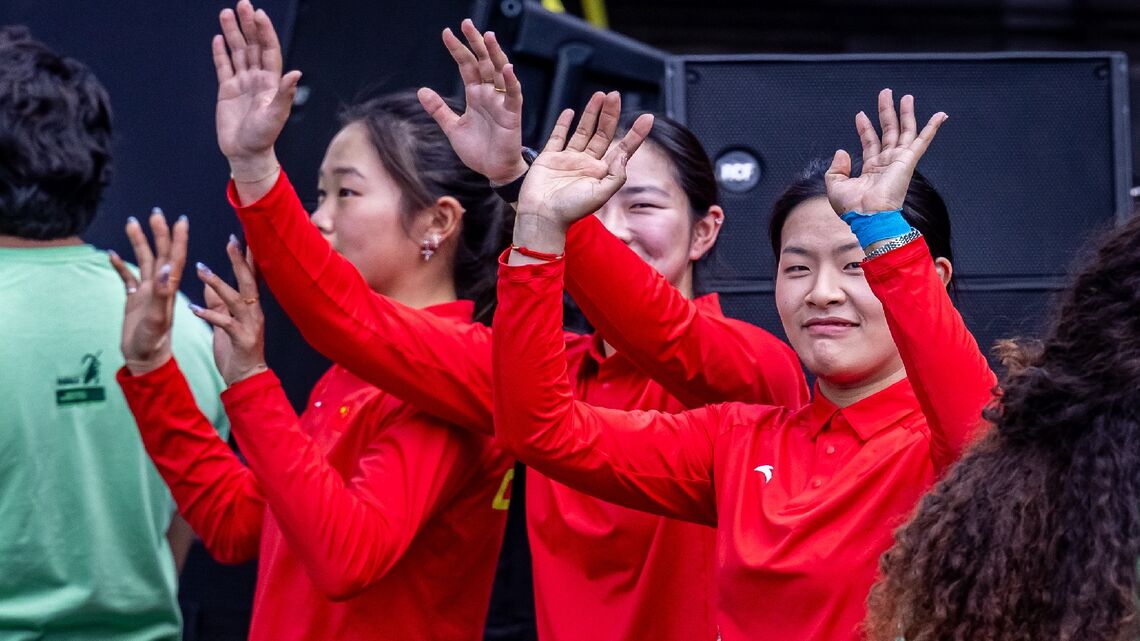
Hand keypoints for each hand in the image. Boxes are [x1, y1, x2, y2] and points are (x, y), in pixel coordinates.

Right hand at [111, 209, 187, 375]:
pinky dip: (121, 266)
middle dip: (159, 233)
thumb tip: (167, 267)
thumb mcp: (158, 317)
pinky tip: (112, 254)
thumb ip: (162, 293)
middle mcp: (160, 287)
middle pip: (160, 254)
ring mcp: (147, 293)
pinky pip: (127, 279)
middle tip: (156, 212)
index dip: (179, 239)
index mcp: (169, 289)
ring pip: (144, 262)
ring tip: (132, 222)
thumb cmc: (154, 342)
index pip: (176, 258)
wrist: (145, 360)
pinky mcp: (134, 301)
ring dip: (140, 243)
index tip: (181, 219)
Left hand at [190, 237, 267, 386]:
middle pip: (248, 281)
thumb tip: (208, 286)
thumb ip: (219, 305)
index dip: (246, 257)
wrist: (247, 379)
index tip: (240, 236)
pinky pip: (224, 323)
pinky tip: (194, 308)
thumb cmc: (237, 351)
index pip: (251, 277)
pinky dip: (209, 314)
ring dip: (219, 283)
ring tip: (202, 269)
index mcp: (251, 307)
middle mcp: (254, 312)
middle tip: (232, 239)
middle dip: (239, 260)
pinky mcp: (242, 340)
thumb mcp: (226, 324)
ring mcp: (250, 325)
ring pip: (236, 299)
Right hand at [213, 0, 300, 175]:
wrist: (246, 153)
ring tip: (226, 13)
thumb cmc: (264, 137)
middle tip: (242, 4)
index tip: (259, 15)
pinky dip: (221, 53)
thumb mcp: (276, 115)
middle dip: (248, 25)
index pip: (268, 51)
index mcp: (271, 82)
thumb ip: (284, 94)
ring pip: (237, 52)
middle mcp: (257, 79)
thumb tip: (296, 73)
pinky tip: (219, 38)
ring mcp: (242, 83)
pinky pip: (224, 67)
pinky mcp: (227, 91)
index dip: (265, 33)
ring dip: (233, 32)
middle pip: (252, 46)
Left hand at [417, 19, 526, 184]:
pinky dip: (511, 82)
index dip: (457, 50)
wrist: (493, 171)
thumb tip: (422, 90)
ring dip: (495, 55)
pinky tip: (508, 68)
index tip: (447, 33)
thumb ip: (439, 109)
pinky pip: (513, 95)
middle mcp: (489, 94)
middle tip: (467, 24)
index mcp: (475, 95)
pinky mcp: (512, 115)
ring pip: (500, 73)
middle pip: (483, 62)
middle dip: (476, 43)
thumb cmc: (478, 150)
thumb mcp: (452, 128)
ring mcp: (501, 103)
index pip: (466, 66)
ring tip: (489, 37)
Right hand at [517, 91, 653, 229]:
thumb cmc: (570, 210)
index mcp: (602, 173)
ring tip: (600, 96)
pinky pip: (558, 136)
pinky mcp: (550, 157)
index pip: (623, 148)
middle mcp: (587, 164)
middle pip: (603, 133)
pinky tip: (570, 111)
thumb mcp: (601, 194)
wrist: (541, 216)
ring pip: (584, 131)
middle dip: (610, 114)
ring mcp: (569, 159)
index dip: (636, 134)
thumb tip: (625, 155)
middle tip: (615, 95)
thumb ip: (616, 175)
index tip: (647, 118)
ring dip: (592, 113)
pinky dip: (563, 123)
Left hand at [825, 88, 947, 214]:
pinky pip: (923, 141)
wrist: (868, 217)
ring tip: (906, 97)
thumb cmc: (853, 208)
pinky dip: (932, 128)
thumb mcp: (835, 186)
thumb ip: (836, 168)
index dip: (865, 128)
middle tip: (886, 93)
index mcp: (871, 169)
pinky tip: (940, 116)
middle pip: (889, 132)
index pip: (870, 142)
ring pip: (904, 131)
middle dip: (886, 112)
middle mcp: (886, 163)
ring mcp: (898, 161)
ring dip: (905, 113)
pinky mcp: (908, 162)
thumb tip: (841, 151)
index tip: (860, 114)